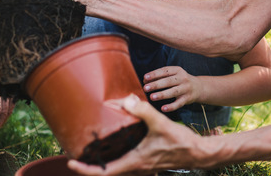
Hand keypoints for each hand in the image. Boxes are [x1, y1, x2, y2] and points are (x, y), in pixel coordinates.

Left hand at [67, 94, 207, 174]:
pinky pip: (124, 161)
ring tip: (90, 147)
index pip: (103, 173)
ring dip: (102, 160)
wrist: (199, 153)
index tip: (71, 162)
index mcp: (134, 162)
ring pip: (115, 167)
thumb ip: (143, 111)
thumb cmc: (181, 142)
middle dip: (89, 164)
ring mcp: (141, 166)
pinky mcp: (146, 161)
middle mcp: (135, 167)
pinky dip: (114, 155)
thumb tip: (126, 101)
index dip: (85, 170)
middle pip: (106, 171)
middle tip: (75, 152)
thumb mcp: (161, 124)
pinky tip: (114, 141)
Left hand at [142, 66, 200, 112]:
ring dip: (162, 94)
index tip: (145, 78)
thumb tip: (145, 80)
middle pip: (168, 81)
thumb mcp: (174, 75)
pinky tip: (163, 108)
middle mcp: (182, 78)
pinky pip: (179, 103)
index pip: (165, 71)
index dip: (155, 74)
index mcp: (177, 70)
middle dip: (156, 85)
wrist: (198, 87)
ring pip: (173, 92)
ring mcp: (186, 89)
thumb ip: (161, 77)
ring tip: (152, 97)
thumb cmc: (180, 80)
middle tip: (145, 88)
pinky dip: (171, 106)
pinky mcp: (187, 98)